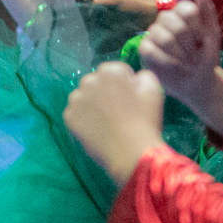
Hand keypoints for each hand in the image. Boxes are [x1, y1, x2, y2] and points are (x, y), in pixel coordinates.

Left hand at [63, 61, 166, 185]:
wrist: (130, 152)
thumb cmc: (145, 120)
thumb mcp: (154, 90)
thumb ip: (142, 75)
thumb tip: (133, 77)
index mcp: (111, 71)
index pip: (115, 71)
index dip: (123, 85)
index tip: (129, 99)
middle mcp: (89, 80)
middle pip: (96, 82)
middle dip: (104, 92)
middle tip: (116, 111)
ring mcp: (76, 99)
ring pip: (84, 97)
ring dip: (92, 104)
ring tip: (105, 121)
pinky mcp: (69, 116)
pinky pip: (76, 114)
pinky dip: (83, 120)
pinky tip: (96, 129)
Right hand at [83, 0, 161, 18]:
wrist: (145, 15)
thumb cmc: (133, 4)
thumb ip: (100, 0)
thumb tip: (89, 6)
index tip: (107, 3)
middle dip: (96, 5)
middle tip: (108, 9)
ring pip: (93, 6)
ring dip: (99, 11)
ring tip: (110, 14)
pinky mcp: (108, 7)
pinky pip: (98, 11)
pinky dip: (102, 15)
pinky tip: (109, 17)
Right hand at [137, 0, 222, 109]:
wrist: (196, 82)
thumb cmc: (205, 57)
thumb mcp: (212, 35)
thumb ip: (208, 12)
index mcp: (182, 12)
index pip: (187, 10)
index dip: (197, 28)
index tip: (203, 41)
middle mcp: (166, 19)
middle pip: (175, 25)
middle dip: (189, 45)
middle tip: (195, 58)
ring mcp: (153, 33)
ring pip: (163, 38)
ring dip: (180, 55)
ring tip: (187, 64)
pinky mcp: (144, 49)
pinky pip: (150, 49)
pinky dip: (166, 60)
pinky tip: (175, 66)